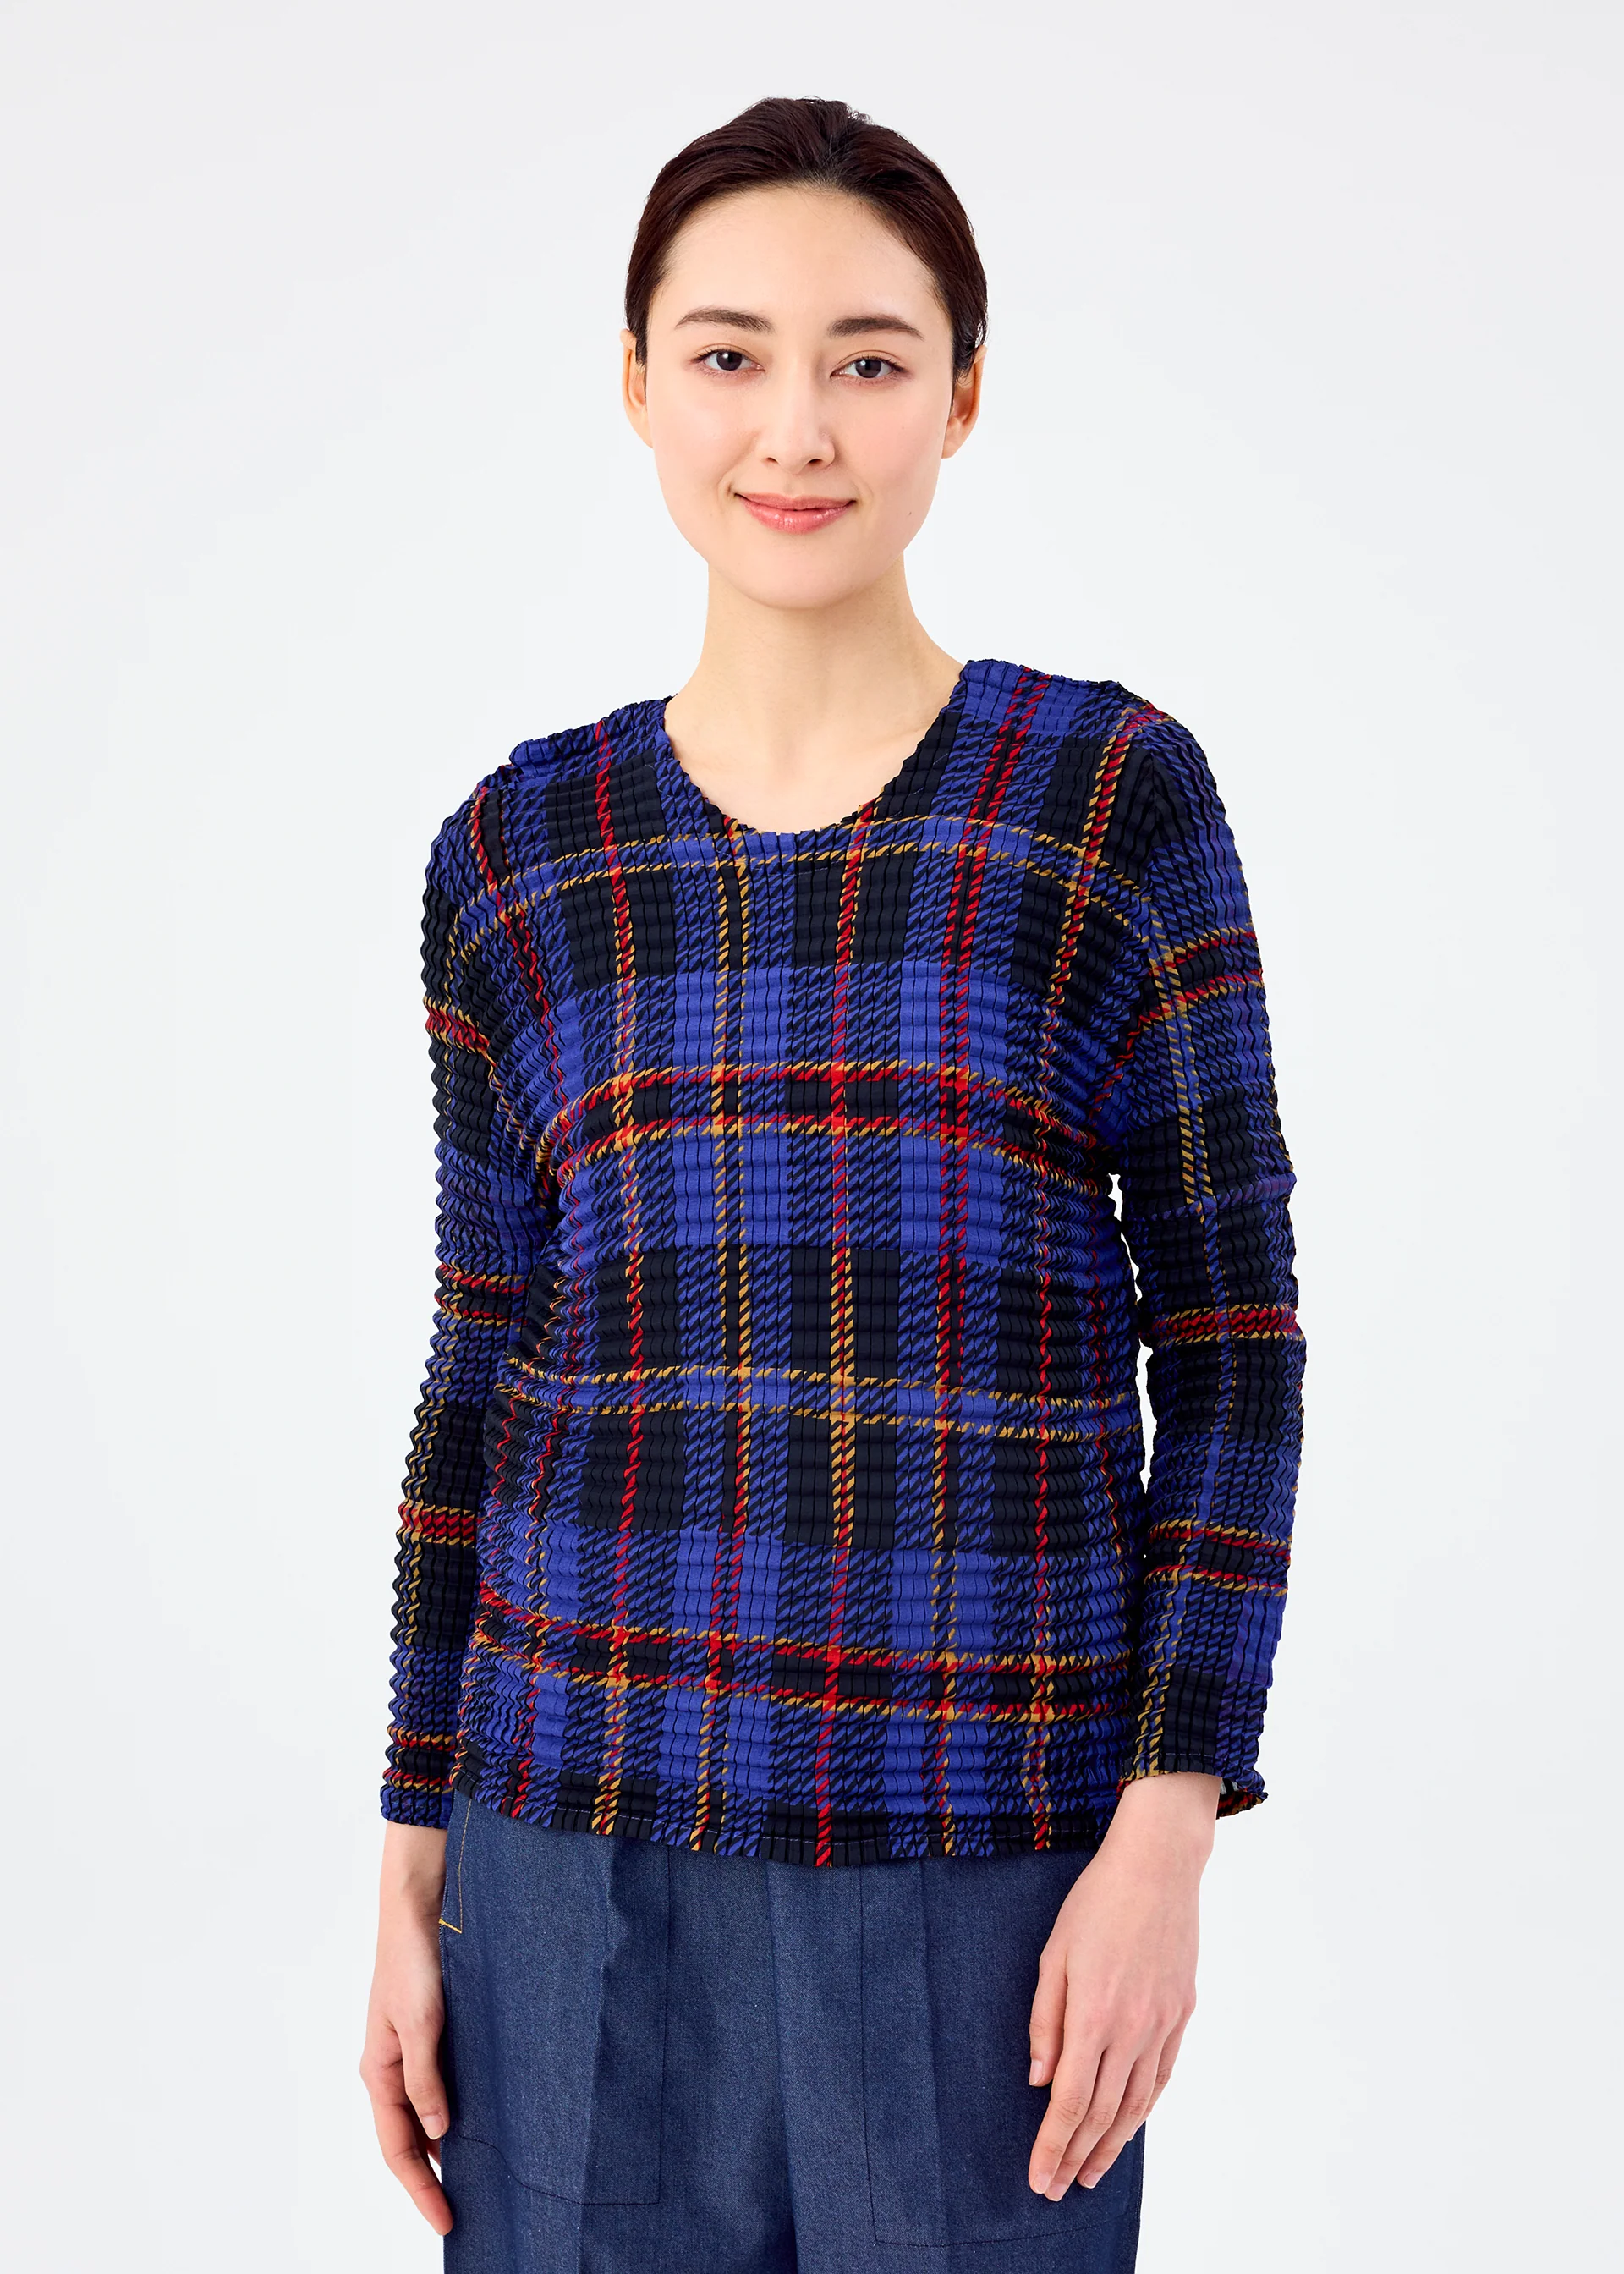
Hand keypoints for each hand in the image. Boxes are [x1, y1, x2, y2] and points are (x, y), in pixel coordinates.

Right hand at [359, 1823, 453, 2235]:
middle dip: (430, 2180)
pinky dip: (455, 2112)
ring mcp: (413, 2050)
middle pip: (409, 2140)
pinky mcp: (434, 2030)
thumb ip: (427, 2078)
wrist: (420, 1901)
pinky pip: (441, 2086)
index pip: (398, 2149)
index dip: (421, 2189)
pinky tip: (481, 2119)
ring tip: (478, 2179)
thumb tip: (439, 2134)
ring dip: (445, 2149)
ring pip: (426, 2115)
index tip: (447, 2223)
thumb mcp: (422, 2021)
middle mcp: (393, 2067)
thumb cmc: (414, 1957)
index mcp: (380, 2071)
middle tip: (464, 2213)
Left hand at [1026, 1771, 1219, 2196]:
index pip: (1068, 2100)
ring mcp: (1163, 2023)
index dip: (1052, 2145)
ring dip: (1112, 2144)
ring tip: (1091, 2172)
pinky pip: (1162, 2076)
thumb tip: (1038, 2081)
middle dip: (1077, 2156)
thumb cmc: (1096, 1902)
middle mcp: (1132, 2028)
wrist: (1159, 1866)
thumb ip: (1045, 2022)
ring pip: (1136, 2103)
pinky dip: (1143, 2109)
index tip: (1039, 2177)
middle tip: (1058, 2189)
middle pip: (1102, 2112)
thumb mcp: (1053, 1955)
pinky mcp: (1183, 2013)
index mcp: (1093, 2015)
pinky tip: (1128, 2126)